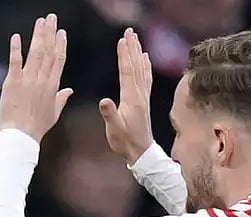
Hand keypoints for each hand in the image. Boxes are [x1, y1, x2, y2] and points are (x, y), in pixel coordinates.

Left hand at [0, 14, 73, 141]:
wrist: (21, 136)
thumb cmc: (37, 127)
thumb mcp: (54, 113)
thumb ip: (62, 99)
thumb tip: (70, 90)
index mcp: (53, 86)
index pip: (58, 60)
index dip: (60, 44)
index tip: (61, 32)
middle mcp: (42, 80)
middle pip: (48, 51)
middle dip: (50, 33)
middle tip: (51, 18)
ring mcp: (28, 80)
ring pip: (35, 53)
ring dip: (38, 35)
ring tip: (40, 21)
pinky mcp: (12, 82)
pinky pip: (15, 62)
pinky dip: (16, 49)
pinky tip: (16, 36)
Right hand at [99, 28, 153, 164]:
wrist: (140, 152)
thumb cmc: (124, 141)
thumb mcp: (114, 129)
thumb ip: (109, 114)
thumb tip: (104, 101)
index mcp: (131, 99)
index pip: (127, 72)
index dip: (124, 55)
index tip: (122, 40)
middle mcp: (139, 94)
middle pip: (136, 66)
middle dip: (132, 48)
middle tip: (129, 31)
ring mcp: (143, 96)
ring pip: (141, 69)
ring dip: (138, 53)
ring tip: (136, 39)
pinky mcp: (144, 100)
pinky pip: (146, 78)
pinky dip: (145, 65)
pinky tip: (145, 58)